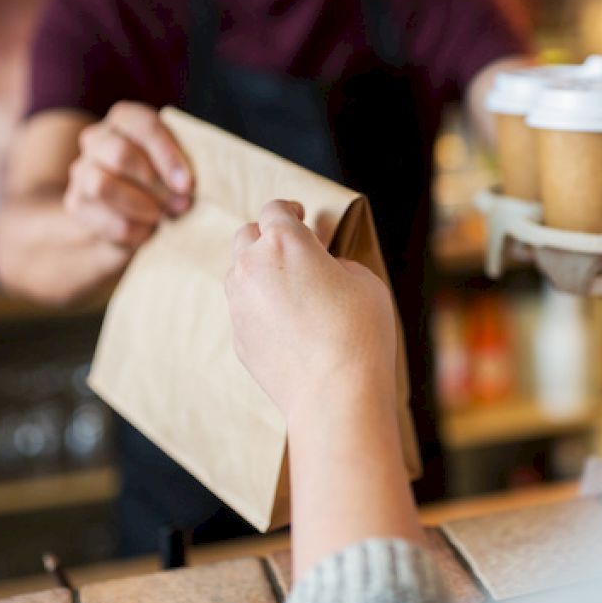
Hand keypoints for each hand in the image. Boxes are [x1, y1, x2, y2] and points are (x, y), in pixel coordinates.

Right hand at [64, 102, 193, 248]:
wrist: (123, 217)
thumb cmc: (164, 184)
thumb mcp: (176, 168)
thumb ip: (183, 167)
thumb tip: (191, 187)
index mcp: (126, 120)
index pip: (143, 125)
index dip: (168, 155)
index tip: (188, 185)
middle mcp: (98, 140)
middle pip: (121, 155)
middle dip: (157, 185)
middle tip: (183, 204)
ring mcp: (82, 172)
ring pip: (102, 185)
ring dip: (141, 206)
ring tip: (162, 217)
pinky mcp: (77, 205)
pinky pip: (104, 219)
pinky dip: (133, 230)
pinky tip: (147, 232)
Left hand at [225, 200, 397, 419]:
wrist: (335, 393)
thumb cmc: (358, 332)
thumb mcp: (364, 281)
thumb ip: (337, 265)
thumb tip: (324, 272)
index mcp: (284, 241)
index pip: (275, 209)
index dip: (289, 210)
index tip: (300, 216)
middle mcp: (252, 266)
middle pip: (247, 236)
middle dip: (267, 237)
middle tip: (292, 250)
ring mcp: (239, 303)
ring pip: (240, 274)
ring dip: (260, 273)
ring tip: (291, 291)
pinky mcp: (237, 338)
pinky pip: (245, 312)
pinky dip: (261, 310)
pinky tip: (289, 327)